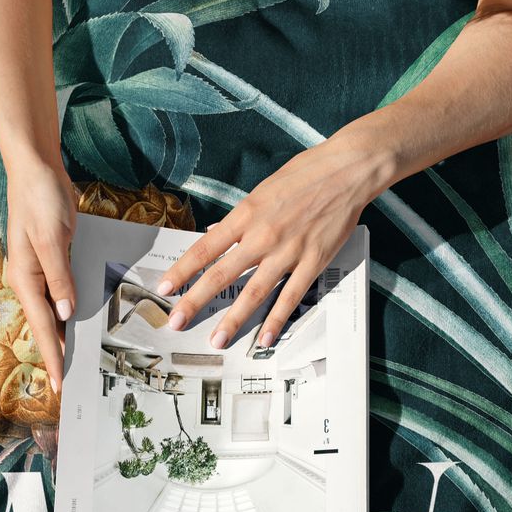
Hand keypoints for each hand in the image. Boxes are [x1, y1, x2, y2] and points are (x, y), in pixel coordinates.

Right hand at [3, 154, 79, 390]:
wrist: (36, 167)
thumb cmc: (40, 198)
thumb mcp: (51, 238)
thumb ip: (59, 277)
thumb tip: (66, 314)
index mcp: (24, 278)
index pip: (42, 328)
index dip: (52, 358)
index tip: (61, 386)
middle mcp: (29, 279)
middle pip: (47, 326)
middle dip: (59, 355)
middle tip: (75, 385)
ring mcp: (40, 270)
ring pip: (55, 312)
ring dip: (67, 336)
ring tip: (83, 362)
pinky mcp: (52, 259)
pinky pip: (63, 293)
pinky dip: (73, 310)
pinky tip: (85, 320)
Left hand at [157, 136, 391, 348]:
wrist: (347, 171)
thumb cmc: (305, 174)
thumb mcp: (262, 190)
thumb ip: (240, 218)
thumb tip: (215, 235)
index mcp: (246, 214)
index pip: (205, 247)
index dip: (183, 270)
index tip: (165, 287)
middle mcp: (262, 235)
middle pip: (222, 274)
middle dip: (196, 301)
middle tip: (176, 322)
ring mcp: (288, 252)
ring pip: (254, 292)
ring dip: (233, 319)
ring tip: (217, 340)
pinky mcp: (313, 262)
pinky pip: (291, 297)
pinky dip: (277, 319)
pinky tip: (264, 338)